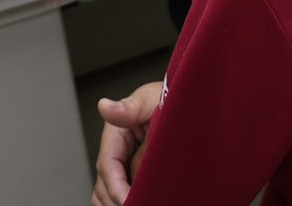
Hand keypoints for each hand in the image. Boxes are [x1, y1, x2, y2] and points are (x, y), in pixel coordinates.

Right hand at [92, 80, 162, 205]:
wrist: (185, 99)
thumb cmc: (167, 97)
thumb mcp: (151, 99)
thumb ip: (130, 110)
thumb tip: (105, 107)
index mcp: (115, 132)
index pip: (108, 166)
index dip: (116, 187)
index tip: (128, 201)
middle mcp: (116, 149)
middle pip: (105, 183)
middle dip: (116, 198)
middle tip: (139, 203)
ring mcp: (124, 161)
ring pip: (107, 191)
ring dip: (116, 200)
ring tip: (138, 202)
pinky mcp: (135, 170)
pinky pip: (121, 189)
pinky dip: (121, 198)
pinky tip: (134, 201)